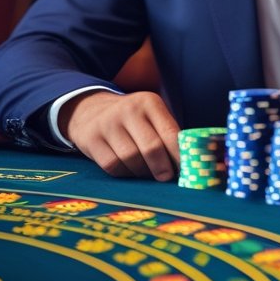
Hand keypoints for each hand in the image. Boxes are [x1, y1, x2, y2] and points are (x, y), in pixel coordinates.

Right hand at [60, 90, 180, 181]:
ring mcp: (108, 123)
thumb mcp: (151, 115)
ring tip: (148, 173)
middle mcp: (129, 110)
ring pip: (131, 159)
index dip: (180, 155)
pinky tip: (129, 170)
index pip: (170, 132)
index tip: (186, 170)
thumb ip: (168, 134)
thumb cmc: (132, 119)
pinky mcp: (91, 139)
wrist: (91, 110)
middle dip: (163, 168)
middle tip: (166, 178)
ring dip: (142, 172)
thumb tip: (189, 163)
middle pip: (151, 148)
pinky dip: (124, 173)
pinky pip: (113, 165)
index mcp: (149, 102)